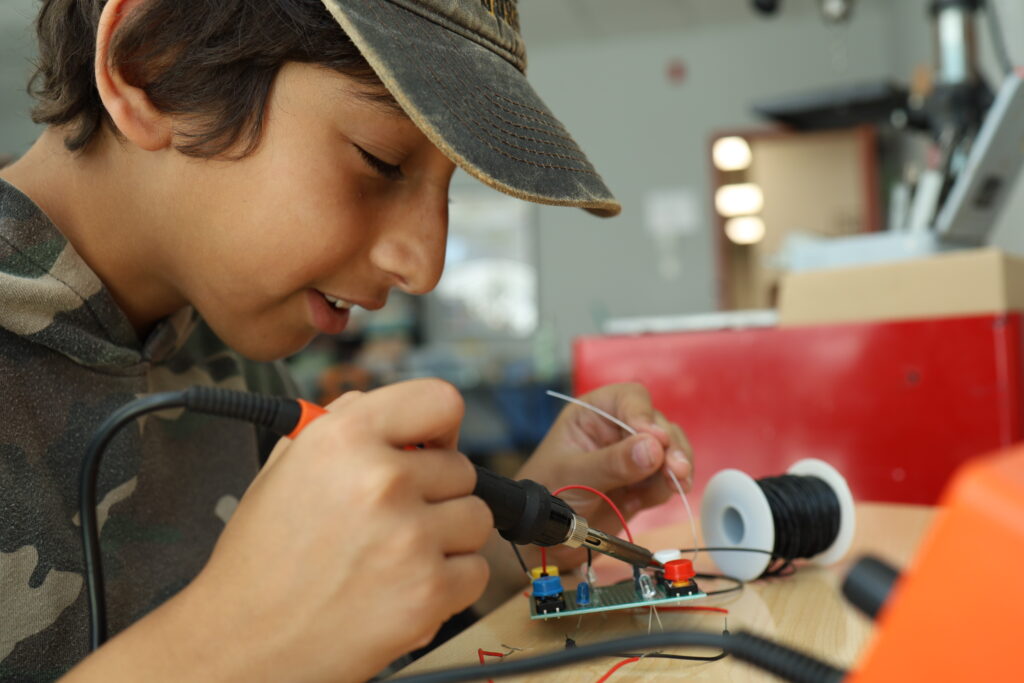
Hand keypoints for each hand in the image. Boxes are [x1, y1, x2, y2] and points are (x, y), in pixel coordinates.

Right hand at [71, 380, 491, 682]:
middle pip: (462, 469)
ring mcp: (409, 537)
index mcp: (345, 437)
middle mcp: (381, 479)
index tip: (432, 447)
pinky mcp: (428, 591)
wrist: (243, 641)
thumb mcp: (287, 466)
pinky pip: (477, 571)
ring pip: (477, 518)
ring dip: (448, 539)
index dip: (440, 428)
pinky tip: (405, 587)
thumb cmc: (262, 558)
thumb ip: (345, 425)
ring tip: (396, 556)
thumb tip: (397, 414)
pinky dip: (451, 584)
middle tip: (391, 521)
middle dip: (435, 494)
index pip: (440, 401)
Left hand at [515, 383, 691, 566]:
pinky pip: (666, 478)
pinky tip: (669, 492)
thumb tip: (654, 448)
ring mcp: (632, 458)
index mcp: (592, 414)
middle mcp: (616, 430)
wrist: (544, 538)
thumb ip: (612, 462)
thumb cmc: (545, 494)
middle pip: (657, 424)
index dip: (644, 415)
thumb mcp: (574, 475)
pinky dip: (672, 485)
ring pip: (669, 450)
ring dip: (677, 465)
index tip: (655, 440)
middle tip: (676, 469)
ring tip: (678, 482)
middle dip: (669, 446)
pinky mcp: (642, 484)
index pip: (629, 399)